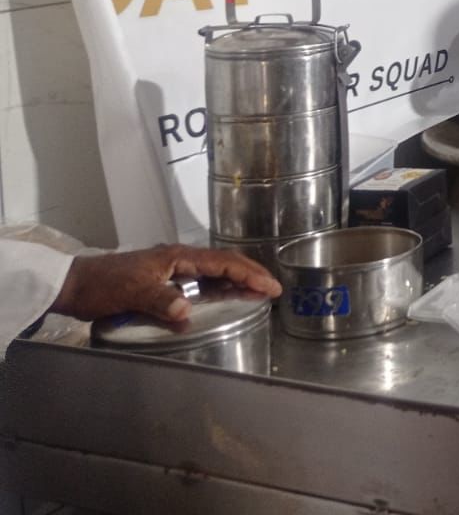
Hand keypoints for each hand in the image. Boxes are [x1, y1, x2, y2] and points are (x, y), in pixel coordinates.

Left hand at [51, 244, 281, 323]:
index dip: (248, 274)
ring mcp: (172, 269)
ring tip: (257, 292)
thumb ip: (160, 301)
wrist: (74, 284)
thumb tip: (187, 312)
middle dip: (250, 274)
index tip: (270, 287)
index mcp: (177, 257)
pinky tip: (224, 298)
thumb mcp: (131, 293)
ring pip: (213, 273)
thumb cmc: (103, 285)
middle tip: (273, 289)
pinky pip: (200, 282)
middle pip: (223, 264)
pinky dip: (218, 288)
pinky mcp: (164, 280)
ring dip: (236, 281)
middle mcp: (179, 259)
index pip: (222, 263)